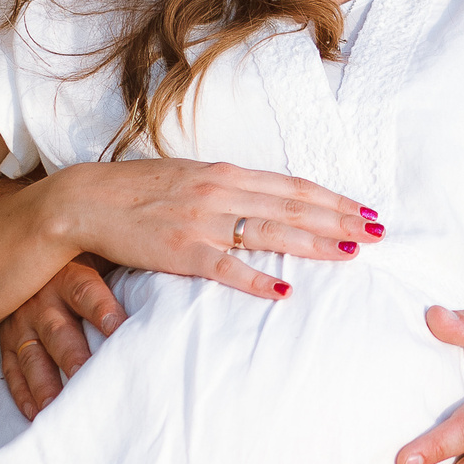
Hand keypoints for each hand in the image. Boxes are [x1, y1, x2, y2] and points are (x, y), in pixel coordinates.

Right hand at [0, 257, 123, 418]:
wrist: (27, 245)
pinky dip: (22, 393)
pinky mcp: (6, 339)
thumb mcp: (100, 247)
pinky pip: (12, 368)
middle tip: (86, 377)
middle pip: (58, 330)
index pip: (86, 292)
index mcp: (69, 273)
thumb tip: (188, 263)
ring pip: (33, 356)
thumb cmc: (81, 253)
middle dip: (72, 356)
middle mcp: (41, 298)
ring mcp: (21, 321)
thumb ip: (132, 258)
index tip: (119, 329)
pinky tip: (36, 413)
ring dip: (45, 383)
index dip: (103, 310)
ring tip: (57, 407)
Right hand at [34, 159, 381, 302]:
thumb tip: (265, 198)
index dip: (333, 198)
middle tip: (378, 232)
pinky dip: (257, 278)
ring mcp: (202, 222)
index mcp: (225, 173)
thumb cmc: (138, 190)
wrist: (86, 200)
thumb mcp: (190, 177)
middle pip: (294, 207)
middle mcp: (221, 192)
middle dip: (340, 219)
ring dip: (316, 243)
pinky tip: (285, 289)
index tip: (366, 209)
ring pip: (272, 233)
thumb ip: (228, 187)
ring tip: (351, 252)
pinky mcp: (181, 252)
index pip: (293, 186)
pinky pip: (227, 268)